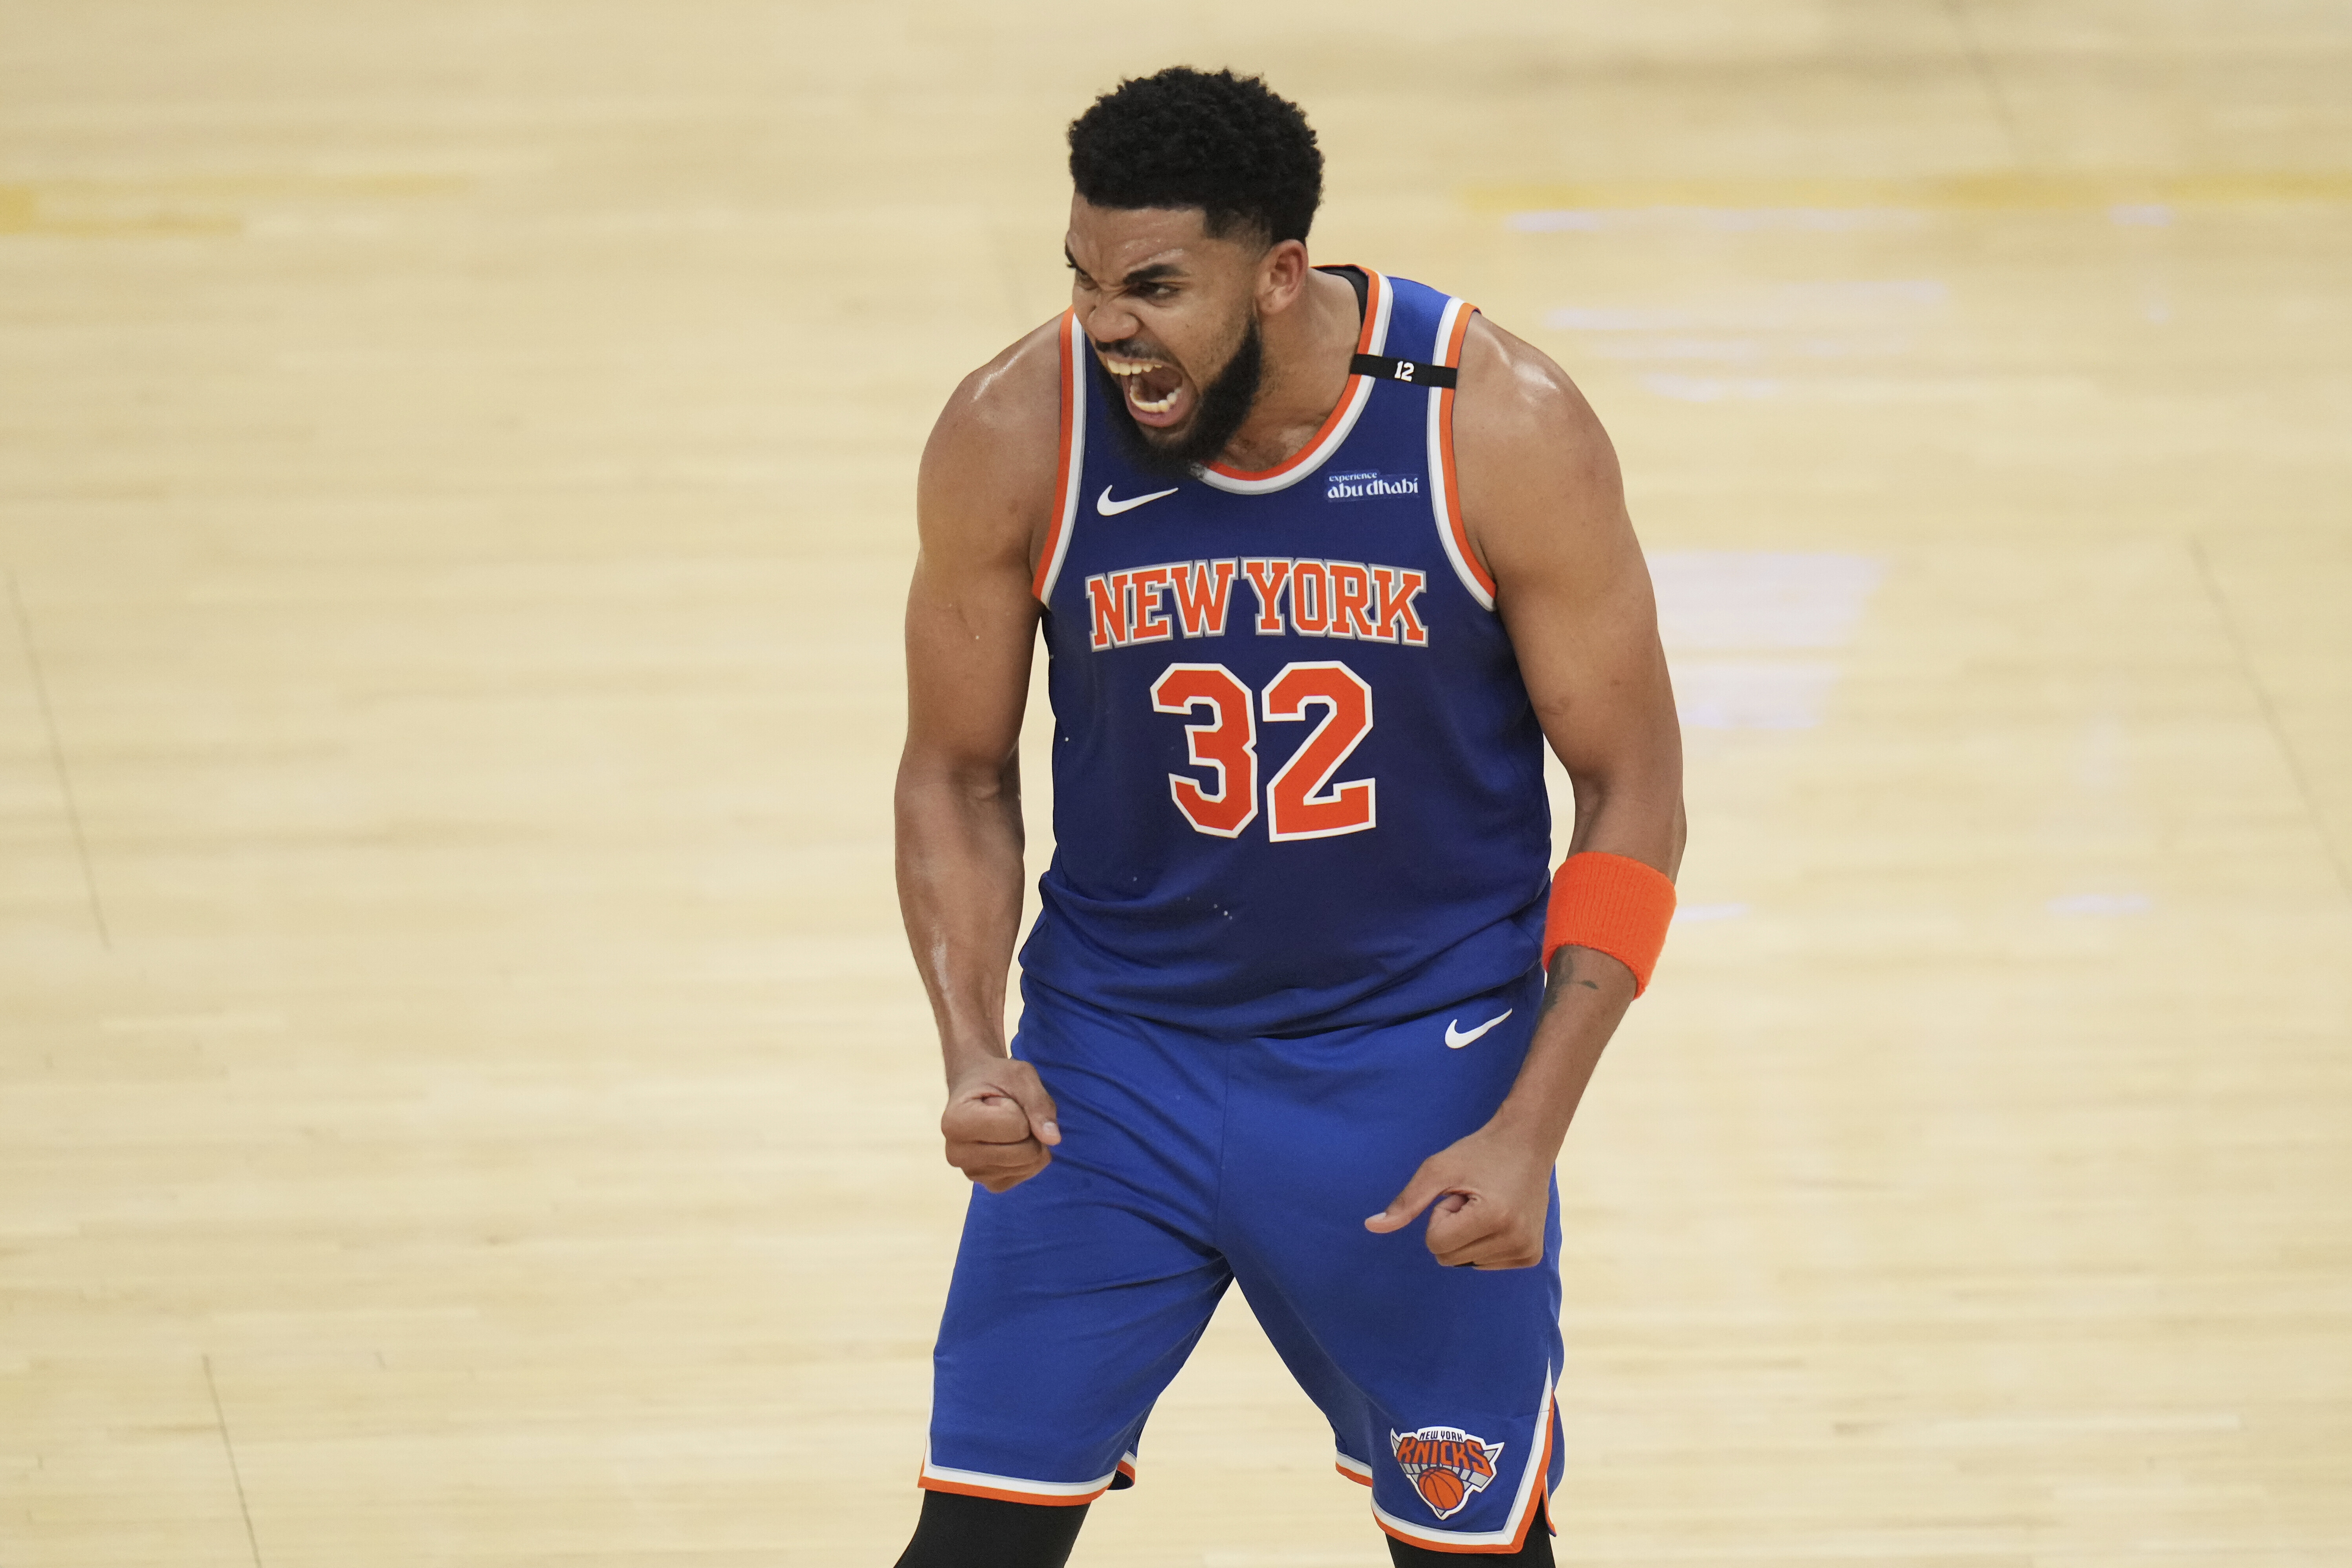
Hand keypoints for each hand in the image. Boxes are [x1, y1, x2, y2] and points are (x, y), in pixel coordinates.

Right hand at [941, 1057, 1061, 1192]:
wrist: (975, 1088)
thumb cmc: (997, 1078)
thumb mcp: (1020, 1076)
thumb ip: (1038, 1104)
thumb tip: (1053, 1139)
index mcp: (956, 1121)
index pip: (1017, 1127)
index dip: (1021, 1109)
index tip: (1000, 1099)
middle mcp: (956, 1153)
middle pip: (1025, 1153)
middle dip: (1030, 1129)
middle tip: (1009, 1113)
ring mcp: (971, 1172)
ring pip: (1028, 1166)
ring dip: (1030, 1142)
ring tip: (1007, 1126)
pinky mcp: (988, 1183)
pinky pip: (1025, 1175)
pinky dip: (1028, 1158)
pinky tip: (1010, 1142)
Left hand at [1363, 1121, 1553, 1268]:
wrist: (1528, 1142)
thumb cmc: (1478, 1152)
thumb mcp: (1438, 1169)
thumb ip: (1406, 1202)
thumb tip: (1371, 1226)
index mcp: (1493, 1218)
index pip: (1436, 1244)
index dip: (1439, 1215)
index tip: (1460, 1193)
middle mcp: (1516, 1240)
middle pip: (1448, 1259)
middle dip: (1452, 1228)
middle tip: (1473, 1198)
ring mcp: (1527, 1251)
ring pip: (1465, 1263)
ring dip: (1468, 1236)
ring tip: (1487, 1205)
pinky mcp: (1532, 1256)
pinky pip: (1485, 1264)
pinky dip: (1484, 1243)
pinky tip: (1499, 1216)